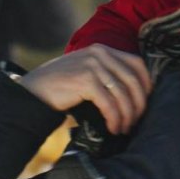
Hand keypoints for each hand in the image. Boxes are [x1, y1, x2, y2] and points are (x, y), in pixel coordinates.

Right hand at [18, 45, 151, 134]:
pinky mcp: (85, 81)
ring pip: (122, 94)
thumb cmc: (60, 87)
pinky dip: (114, 118)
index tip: (146, 102)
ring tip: (123, 129)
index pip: (136, 63)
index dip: (146, 84)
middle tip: (136, 122)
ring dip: (126, 115)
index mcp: (102, 49)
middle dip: (138, 104)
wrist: (33, 91)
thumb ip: (106, 74)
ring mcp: (92, 66)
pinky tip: (113, 128)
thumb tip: (133, 94)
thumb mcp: (85, 72)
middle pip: (133, 80)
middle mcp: (99, 54)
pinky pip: (109, 103)